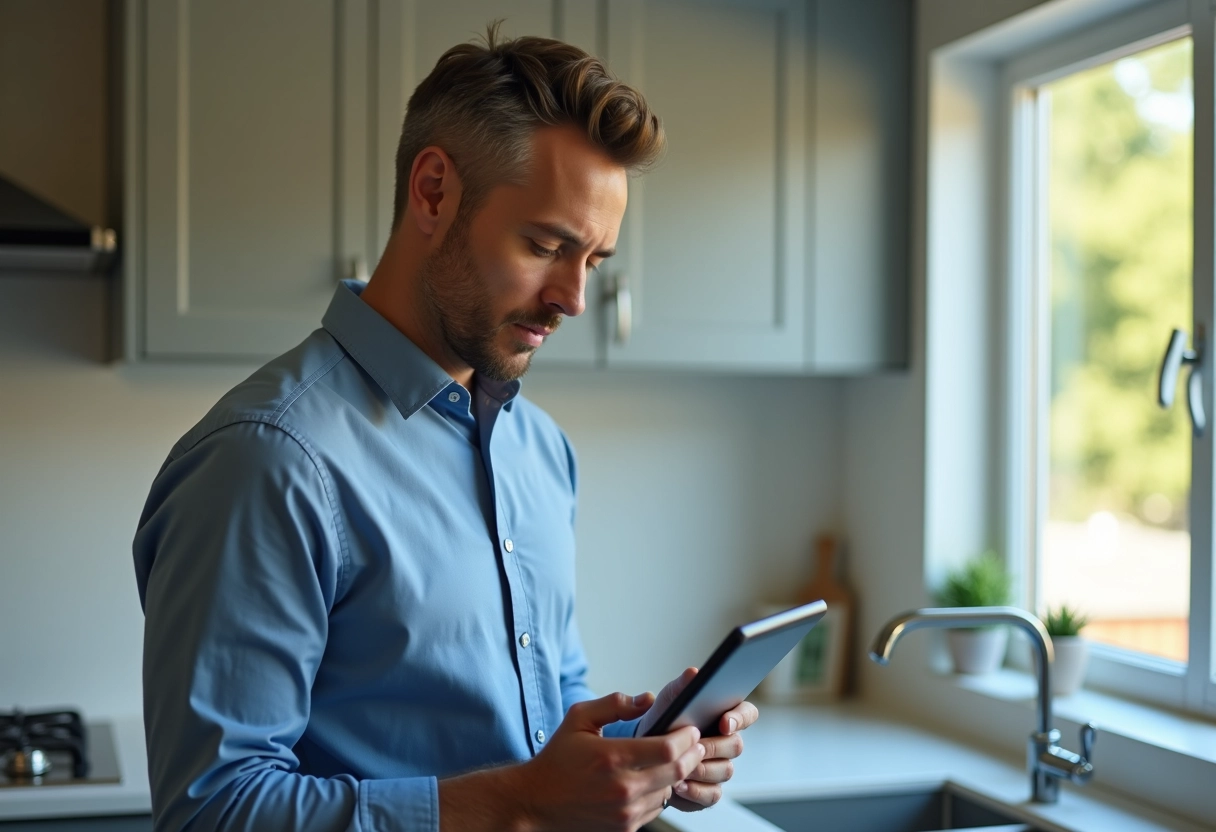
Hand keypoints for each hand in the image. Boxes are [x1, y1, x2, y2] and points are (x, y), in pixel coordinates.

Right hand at [515, 691, 705, 831]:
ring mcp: (624, 813)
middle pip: (676, 771)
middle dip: (691, 755)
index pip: (667, 749)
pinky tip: (653, 780)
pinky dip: (659, 793)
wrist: (536, 801)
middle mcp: (621, 788)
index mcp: (612, 758)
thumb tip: (647, 699)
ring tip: (673, 760)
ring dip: (675, 775)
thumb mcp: (579, 718)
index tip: (690, 730)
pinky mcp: (624, 829)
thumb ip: (615, 703)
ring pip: (668, 791)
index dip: (685, 738)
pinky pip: (655, 809)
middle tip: (695, 743)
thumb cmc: (558, 758)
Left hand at [635, 668, 759, 811]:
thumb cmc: (664, 719)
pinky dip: (696, 792)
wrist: (645, 749)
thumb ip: (682, 685)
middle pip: (736, 746)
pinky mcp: (710, 790)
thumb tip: (693, 673)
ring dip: (703, 770)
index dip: (740, 718)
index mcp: (726, 716)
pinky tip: (679, 786)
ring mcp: (721, 767)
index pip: (748, 713)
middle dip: (714, 747)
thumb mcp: (669, 699)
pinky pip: (713, 795)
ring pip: (726, 771)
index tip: (723, 722)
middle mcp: (728, 742)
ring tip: (681, 767)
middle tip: (695, 747)